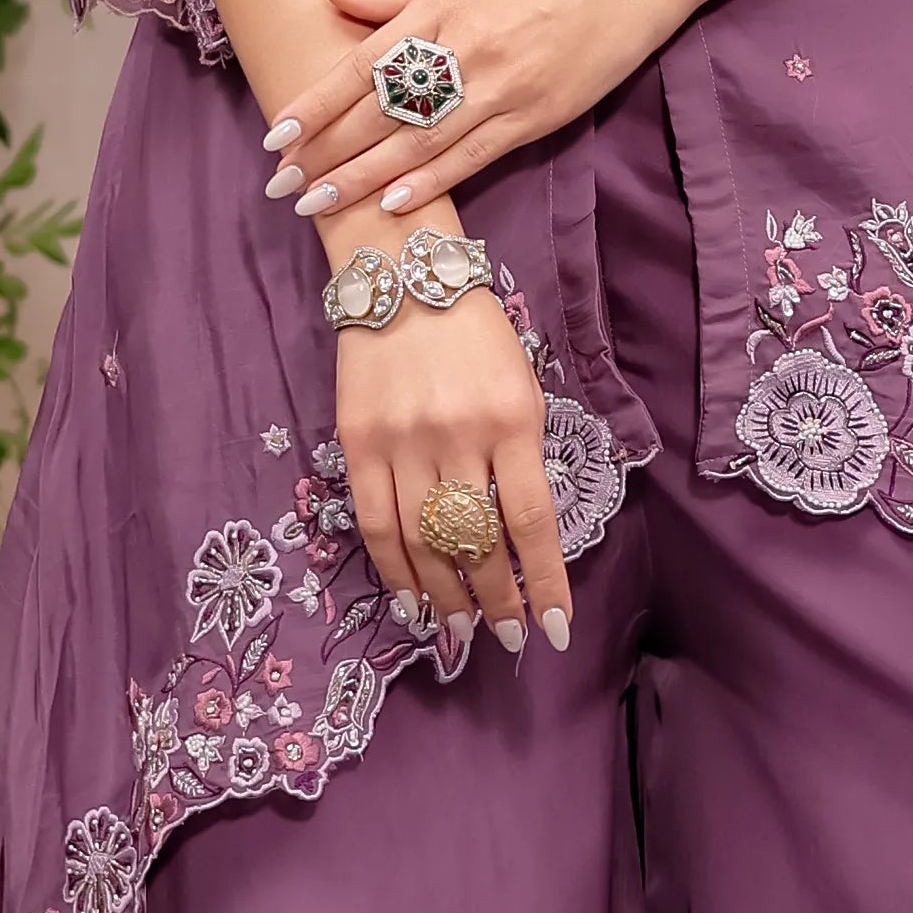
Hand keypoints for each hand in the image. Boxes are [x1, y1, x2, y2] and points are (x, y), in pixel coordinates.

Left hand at [268, 0, 687, 230]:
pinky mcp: (531, 118)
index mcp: (438, 8)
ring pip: (418, 143)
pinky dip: (430, 182)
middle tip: (282, 186)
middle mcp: (462, 51)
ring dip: (363, 179)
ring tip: (318, 204)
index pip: (361, 66)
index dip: (316, 104)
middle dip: (326, 152)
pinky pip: (471, 156)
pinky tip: (393, 204)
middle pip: (380, 112)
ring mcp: (498, 89)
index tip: (276, 136)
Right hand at [336, 287, 573, 648]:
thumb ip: (523, 454)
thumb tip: (520, 536)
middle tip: (506, 637)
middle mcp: (458, 436)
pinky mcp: (358, 442)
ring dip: (446, 596)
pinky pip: (376, 522)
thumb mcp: (522, 384)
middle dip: (496, 601)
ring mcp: (403, 441)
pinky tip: (412, 600)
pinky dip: (395, 569)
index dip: (544, 582)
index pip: (532, 521)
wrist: (402, 275)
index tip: (554, 628)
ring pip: (425, 541)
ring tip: (461, 630)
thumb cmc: (476, 332)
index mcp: (513, 419)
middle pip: (476, 541)